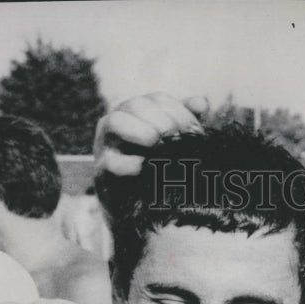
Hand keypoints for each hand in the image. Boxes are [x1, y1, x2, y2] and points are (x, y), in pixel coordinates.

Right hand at [94, 92, 208, 176]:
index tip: (196, 132)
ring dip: (144, 133)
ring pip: (115, 121)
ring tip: (160, 147)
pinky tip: (149, 168)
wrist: (137, 204)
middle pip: (137, 105)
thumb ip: (187, 121)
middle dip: (164, 122)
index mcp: (137, 111)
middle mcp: (118, 121)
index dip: (180, 112)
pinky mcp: (102, 171)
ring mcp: (105, 144)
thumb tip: (201, 104)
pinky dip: (133, 164)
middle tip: (179, 141)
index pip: (158, 99)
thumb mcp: (175, 141)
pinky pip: (112, 162)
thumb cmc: (158, 165)